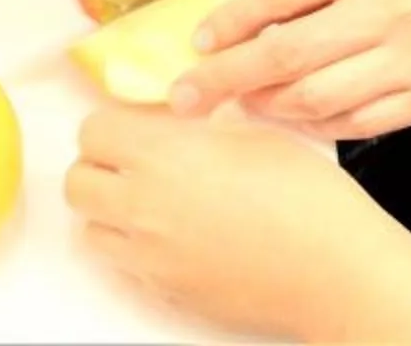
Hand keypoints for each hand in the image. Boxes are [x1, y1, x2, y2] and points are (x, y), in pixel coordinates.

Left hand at [65, 98, 410, 339]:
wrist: (333, 271)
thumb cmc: (307, 197)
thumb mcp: (258, 134)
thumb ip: (205, 125)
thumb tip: (186, 118)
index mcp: (164, 156)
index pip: (93, 131)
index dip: (115, 124)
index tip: (140, 125)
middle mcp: (143, 208)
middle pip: (77, 183)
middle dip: (101, 167)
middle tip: (139, 161)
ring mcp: (149, 258)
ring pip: (92, 229)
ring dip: (112, 211)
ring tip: (158, 201)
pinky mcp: (164, 292)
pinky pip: (124, 265)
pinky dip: (137, 248)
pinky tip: (181, 236)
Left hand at [168, 0, 410, 136]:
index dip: (232, 20)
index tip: (202, 38)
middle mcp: (387, 10)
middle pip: (283, 54)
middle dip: (224, 79)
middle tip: (186, 95)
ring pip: (315, 98)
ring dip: (266, 106)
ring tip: (238, 107)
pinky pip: (362, 121)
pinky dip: (321, 123)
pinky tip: (301, 119)